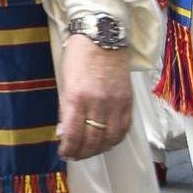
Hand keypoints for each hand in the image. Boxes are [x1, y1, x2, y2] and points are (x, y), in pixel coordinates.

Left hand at [56, 34, 132, 161]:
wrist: (102, 36)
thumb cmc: (79, 56)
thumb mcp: (64, 82)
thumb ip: (65, 109)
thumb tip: (64, 133)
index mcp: (77, 97)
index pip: (73, 134)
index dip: (68, 149)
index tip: (63, 153)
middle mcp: (97, 102)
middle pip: (92, 140)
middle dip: (81, 153)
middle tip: (74, 156)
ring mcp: (115, 102)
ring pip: (110, 138)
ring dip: (98, 149)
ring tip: (89, 151)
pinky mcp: (128, 100)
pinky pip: (124, 128)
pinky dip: (115, 139)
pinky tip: (106, 141)